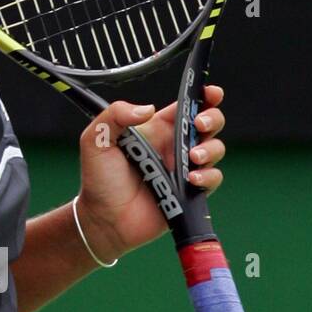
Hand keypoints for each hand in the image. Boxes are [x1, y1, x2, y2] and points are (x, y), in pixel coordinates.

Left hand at [75, 85, 226, 261]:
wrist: (103, 220)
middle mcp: (173, 147)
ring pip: (215, 149)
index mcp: (156, 129)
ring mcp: (183, 169)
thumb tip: (146, 108)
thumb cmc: (99, 180)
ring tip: (192, 157)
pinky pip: (212, 179)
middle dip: (212, 118)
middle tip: (199, 125)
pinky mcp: (189, 193)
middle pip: (209, 123)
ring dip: (210, 148)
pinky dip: (208, 176)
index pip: (186, 105)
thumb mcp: (96, 140)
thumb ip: (114, 115)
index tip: (211, 92)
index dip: (203, 95)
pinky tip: (191, 179)